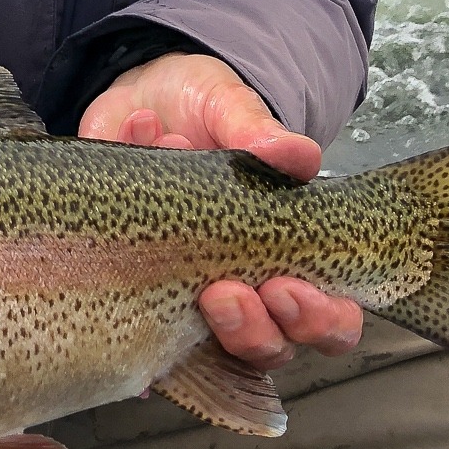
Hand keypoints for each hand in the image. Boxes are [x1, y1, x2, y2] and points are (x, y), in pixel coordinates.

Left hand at [78, 51, 361, 366]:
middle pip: (267, 348)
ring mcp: (184, 291)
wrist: (139, 96)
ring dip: (200, 329)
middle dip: (253, 332)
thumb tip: (297, 155)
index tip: (285, 288)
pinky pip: (124, 316)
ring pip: (205, 352)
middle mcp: (240, 282)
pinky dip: (123, 294)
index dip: (319, 319)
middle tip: (226, 293)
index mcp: (283, 253)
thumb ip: (258, 130)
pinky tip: (120, 258)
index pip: (327, 320)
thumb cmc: (201, 111)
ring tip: (194, 289)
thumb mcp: (229, 108)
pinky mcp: (130, 286)